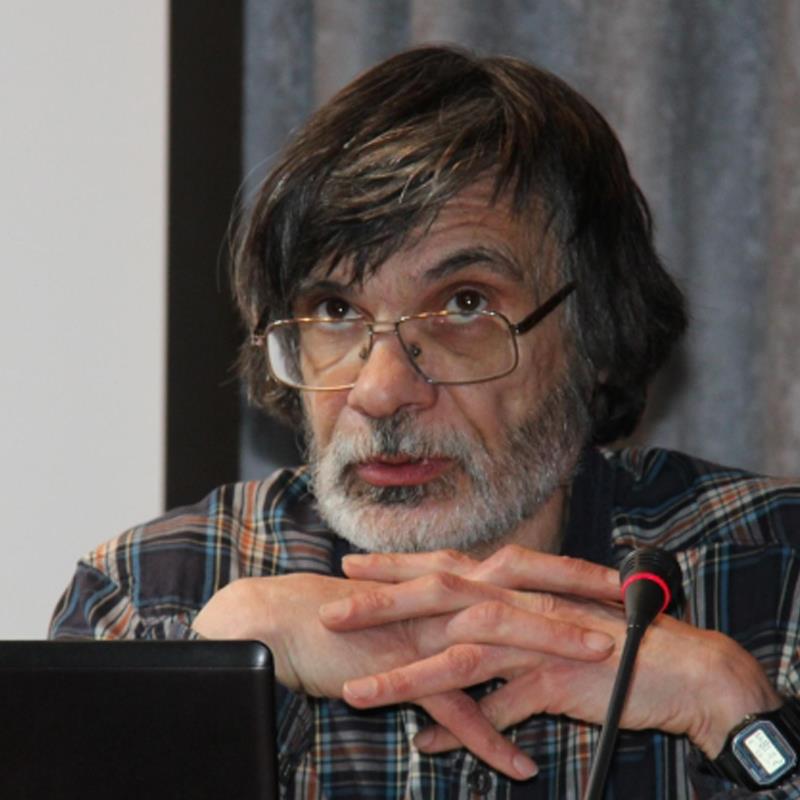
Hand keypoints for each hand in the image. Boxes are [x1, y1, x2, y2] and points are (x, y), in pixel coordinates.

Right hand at [192, 567, 614, 778]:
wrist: (286, 621)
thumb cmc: (348, 612)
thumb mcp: (406, 605)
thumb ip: (446, 612)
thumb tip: (483, 621)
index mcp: (447, 580)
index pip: (518, 567)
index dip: (569, 571)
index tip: (616, 577)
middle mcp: (441, 598)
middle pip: (518, 592)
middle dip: (577, 598)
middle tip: (630, 607)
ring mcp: (422, 632)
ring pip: (494, 639)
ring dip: (549, 651)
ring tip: (603, 669)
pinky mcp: (398, 669)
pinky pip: (450, 706)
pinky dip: (486, 737)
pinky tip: (520, 766)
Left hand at [325, 545, 780, 759]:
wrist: (676, 664)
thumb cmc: (608, 642)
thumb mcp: (544, 634)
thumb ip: (500, 652)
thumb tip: (463, 687)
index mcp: (512, 584)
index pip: (442, 566)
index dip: (394, 566)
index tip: (350, 567)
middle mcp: (517, 601)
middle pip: (437, 597)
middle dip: (380, 604)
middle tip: (331, 611)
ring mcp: (534, 637)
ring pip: (456, 653)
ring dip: (402, 674)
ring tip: (354, 693)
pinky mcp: (554, 676)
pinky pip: (499, 707)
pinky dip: (464, 730)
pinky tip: (430, 748)